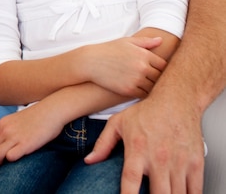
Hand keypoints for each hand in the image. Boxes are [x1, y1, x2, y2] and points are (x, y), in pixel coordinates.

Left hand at [0, 103, 62, 163]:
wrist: (51, 111)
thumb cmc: (37, 117)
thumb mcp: (16, 119)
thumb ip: (7, 129)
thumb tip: (2, 143)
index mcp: (2, 123)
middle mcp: (5, 129)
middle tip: (2, 161)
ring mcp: (15, 136)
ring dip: (1, 161)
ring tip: (9, 161)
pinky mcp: (25, 144)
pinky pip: (10, 157)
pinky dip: (12, 161)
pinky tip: (19, 157)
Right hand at [82, 36, 165, 97]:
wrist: (90, 61)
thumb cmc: (108, 50)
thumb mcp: (126, 41)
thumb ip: (146, 41)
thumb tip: (161, 40)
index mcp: (144, 54)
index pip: (163, 65)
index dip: (160, 67)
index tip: (155, 68)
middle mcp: (142, 67)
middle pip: (160, 77)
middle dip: (156, 77)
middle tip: (150, 77)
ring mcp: (136, 79)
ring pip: (153, 87)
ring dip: (150, 86)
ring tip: (144, 83)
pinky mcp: (128, 90)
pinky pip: (143, 94)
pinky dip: (142, 92)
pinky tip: (137, 88)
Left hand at [85, 94, 204, 192]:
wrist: (177, 100)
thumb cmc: (147, 111)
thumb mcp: (118, 123)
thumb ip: (103, 144)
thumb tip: (89, 161)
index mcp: (138, 149)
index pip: (131, 181)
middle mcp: (159, 157)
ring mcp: (179, 162)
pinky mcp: (195, 163)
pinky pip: (195, 190)